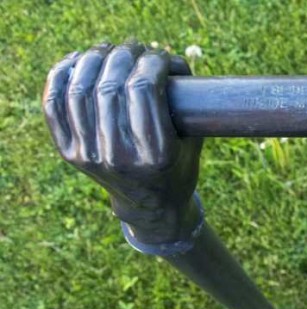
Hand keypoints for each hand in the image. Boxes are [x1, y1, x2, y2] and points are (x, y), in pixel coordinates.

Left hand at [43, 42, 202, 243]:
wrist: (151, 204)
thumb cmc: (179, 164)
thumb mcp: (193, 137)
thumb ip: (185, 100)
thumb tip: (168, 56)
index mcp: (155, 154)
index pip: (143, 88)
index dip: (151, 60)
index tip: (160, 56)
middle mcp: (119, 156)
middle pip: (110, 86)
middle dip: (124, 55)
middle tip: (136, 48)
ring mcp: (90, 155)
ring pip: (80, 91)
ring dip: (94, 59)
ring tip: (110, 50)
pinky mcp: (71, 154)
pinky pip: (55, 106)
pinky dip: (61, 76)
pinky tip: (77, 61)